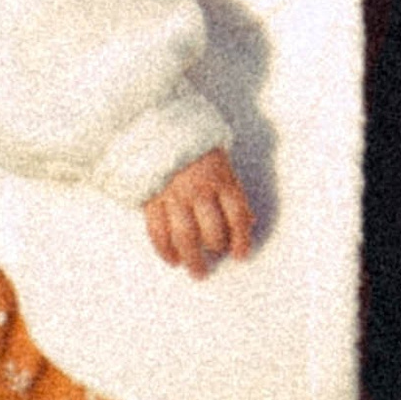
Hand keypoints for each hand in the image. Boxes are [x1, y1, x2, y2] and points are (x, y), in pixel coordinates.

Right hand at [144, 146, 253, 274]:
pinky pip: (158, 231)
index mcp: (219, 178)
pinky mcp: (151, 199)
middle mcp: (197, 189)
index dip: (241, 239)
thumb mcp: (223, 165)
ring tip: (198, 272)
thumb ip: (234, 194)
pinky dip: (165, 250)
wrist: (158, 127)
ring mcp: (173, 195)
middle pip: (211, 230)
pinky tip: (173, 260)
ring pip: (184, 235)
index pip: (236, 215)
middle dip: (215, 250)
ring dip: (192, 258)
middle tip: (216, 263)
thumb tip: (250, 222)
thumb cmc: (196, 149)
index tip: (241, 255)